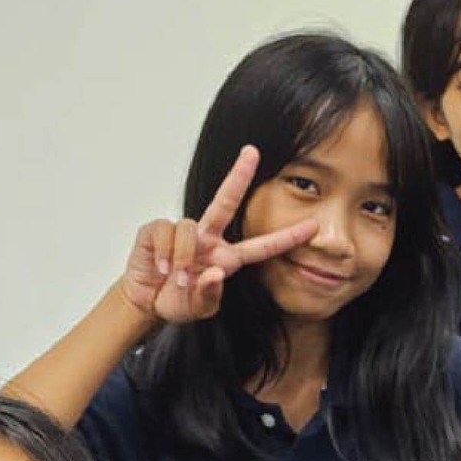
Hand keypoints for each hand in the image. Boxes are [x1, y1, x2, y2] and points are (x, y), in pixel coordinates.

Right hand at [115, 145, 318, 327]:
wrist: (147, 303)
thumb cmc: (178, 302)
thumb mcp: (200, 308)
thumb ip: (209, 296)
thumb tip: (214, 273)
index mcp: (227, 259)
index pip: (263, 247)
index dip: (287, 237)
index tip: (314, 226)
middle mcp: (209, 239)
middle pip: (225, 202)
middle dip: (238, 175)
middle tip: (251, 152)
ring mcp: (183, 232)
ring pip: (189, 228)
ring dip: (183, 258)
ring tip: (177, 279)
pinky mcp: (156, 229)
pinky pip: (165, 232)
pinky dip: (165, 253)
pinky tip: (162, 268)